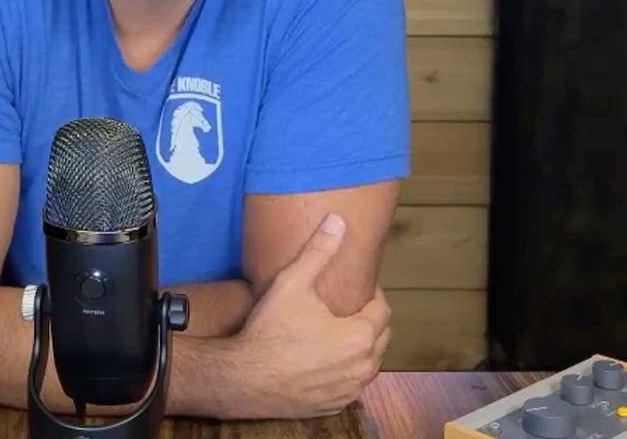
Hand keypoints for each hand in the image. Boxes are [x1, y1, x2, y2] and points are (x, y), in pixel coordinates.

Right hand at [227, 213, 390, 418]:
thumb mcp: (292, 284)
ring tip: (339, 331)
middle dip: (369, 320)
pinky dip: (346, 372)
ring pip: (368, 364)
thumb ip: (318, 251)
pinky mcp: (334, 406)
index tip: (355, 286)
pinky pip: (351, 385)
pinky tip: (327, 360)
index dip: (371, 294)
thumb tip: (338, 219)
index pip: (382, 310)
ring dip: (361, 347)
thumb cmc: (270, 331)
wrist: (243, 378)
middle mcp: (363, 368)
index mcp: (360, 336)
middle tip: (348, 307)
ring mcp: (349, 391)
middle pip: (380, 338)